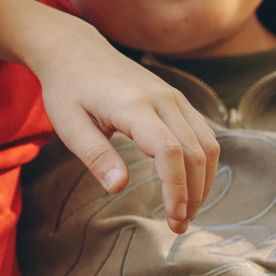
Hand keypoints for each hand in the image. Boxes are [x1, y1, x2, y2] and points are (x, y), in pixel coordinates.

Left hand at [34, 20, 220, 232]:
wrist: (76, 50)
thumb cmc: (68, 89)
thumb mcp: (69, 125)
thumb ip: (96, 156)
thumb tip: (119, 188)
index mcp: (134, 106)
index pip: (170, 151)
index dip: (177, 189)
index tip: (173, 219)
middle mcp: (163, 98)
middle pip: (196, 151)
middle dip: (193, 194)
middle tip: (179, 226)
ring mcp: (174, 96)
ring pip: (207, 143)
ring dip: (203, 181)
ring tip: (187, 211)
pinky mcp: (176, 99)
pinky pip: (203, 133)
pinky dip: (203, 162)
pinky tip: (190, 184)